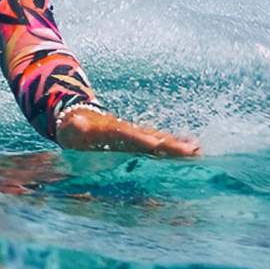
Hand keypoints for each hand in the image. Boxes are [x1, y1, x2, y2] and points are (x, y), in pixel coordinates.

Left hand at [54, 108, 199, 158]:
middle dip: (170, 144)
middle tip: (191, 150)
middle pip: (151, 136)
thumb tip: (78, 123)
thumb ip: (76, 126)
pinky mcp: (140, 141)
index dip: (139, 138)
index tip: (154, 144)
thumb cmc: (74, 128)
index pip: (125, 133)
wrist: (79, 118)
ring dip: (177, 145)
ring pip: (159, 139)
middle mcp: (128, 131)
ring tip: (197, 150)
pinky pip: (159, 143)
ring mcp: (136, 135)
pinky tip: (193, 148)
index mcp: (109, 129)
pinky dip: (175, 145)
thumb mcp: (72, 127)